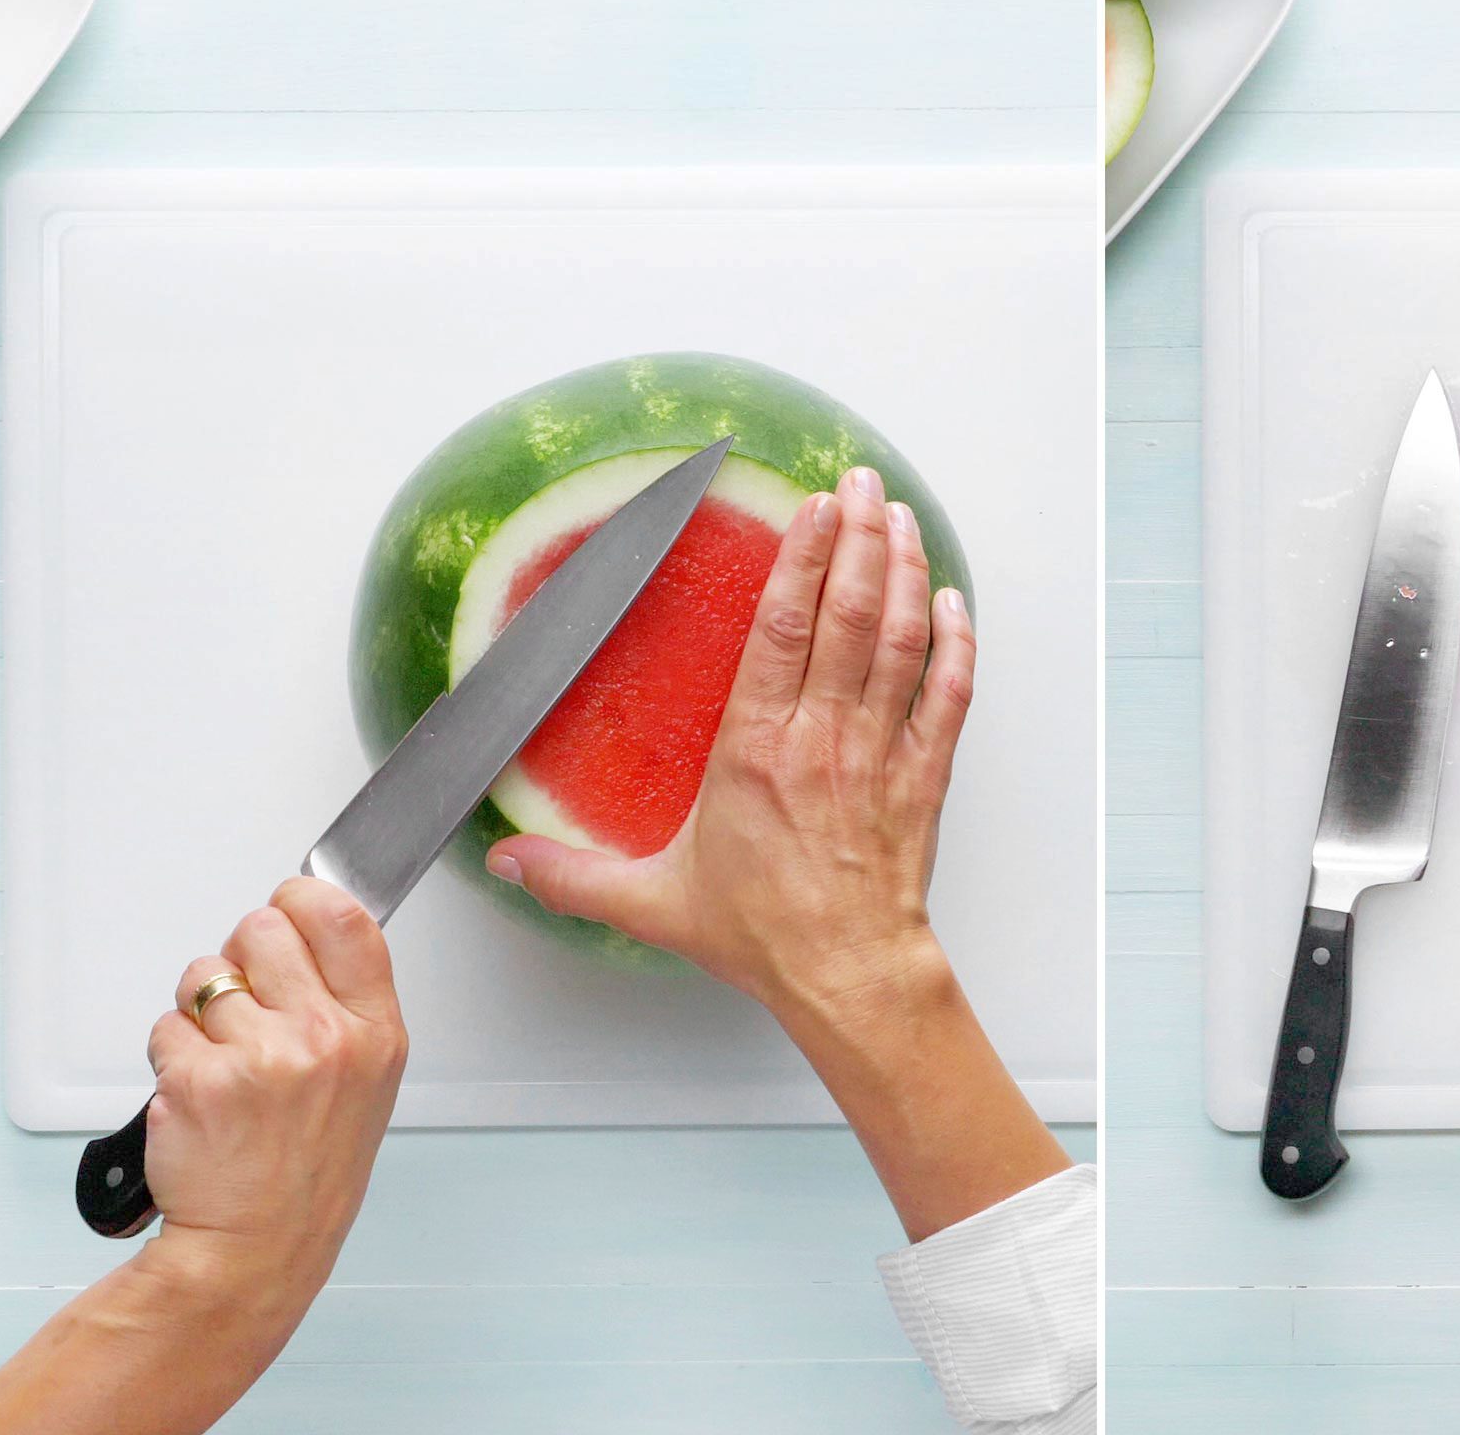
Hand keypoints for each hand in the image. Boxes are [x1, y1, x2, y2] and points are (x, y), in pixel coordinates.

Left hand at [142, 877, 407, 1304]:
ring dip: (200, 1007)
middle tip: (247, 1002)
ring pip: (204, 974)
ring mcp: (260, 1057)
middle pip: (263, 928)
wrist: (256, 1247)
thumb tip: (302, 932)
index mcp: (375, 1032)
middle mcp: (325, 1038)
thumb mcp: (367, 1081)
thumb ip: (344, 1005)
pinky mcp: (196, 1080)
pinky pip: (166, 1025)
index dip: (304, 898)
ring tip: (222, 1057)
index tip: (290, 906)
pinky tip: (197, 1091)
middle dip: (243, 956)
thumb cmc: (308, 1169)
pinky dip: (171, 1054)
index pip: (344, 919)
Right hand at [486, 465, 973, 1028]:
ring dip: (903, 572)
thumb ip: (573, 876)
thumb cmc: (763, 935)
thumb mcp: (652, 904)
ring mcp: (880, 751)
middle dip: (856, 539)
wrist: (847, 974)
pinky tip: (953, 603)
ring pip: (899, 641)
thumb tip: (504, 860)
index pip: (780, 631)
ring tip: (898, 518)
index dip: (799, 561)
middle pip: (848, 615)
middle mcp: (822, 736)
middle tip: (859, 484)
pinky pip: (947, 695)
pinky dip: (955, 644)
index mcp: (755, 750)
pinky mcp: (924, 775)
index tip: (810, 509)